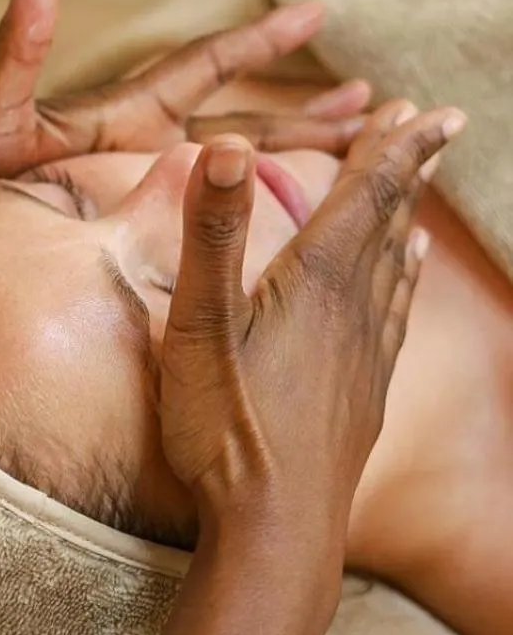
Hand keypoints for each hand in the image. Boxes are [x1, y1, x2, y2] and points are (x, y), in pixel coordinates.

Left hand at [0, 0, 370, 222]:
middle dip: (304, 109)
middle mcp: (135, 142)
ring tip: (351, 144)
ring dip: (289, 154)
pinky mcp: (121, 222)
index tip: (316, 12)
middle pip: (239, 120)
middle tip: (374, 100)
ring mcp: (131, 182)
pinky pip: (201, 215)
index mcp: (118, 114)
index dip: (258, 41)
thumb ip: (18, 41)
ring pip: (230, 166)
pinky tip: (269, 225)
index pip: (204, 69)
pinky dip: (245, 208)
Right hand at [157, 99, 466, 591]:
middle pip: (389, 221)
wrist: (277, 528)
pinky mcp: (365, 391)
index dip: (392, 146)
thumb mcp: (199, 327)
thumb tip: (224, 140)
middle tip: (434, 121)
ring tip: (421, 185)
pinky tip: (412, 272)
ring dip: (409, 216)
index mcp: (317, 281)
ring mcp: (365, 354)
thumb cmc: (229, 429)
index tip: (420, 107)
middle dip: (408, 166)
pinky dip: (408, 277)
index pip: (365, 194)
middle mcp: (354, 309)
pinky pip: (397, 314)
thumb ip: (210, 233)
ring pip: (398, 266)